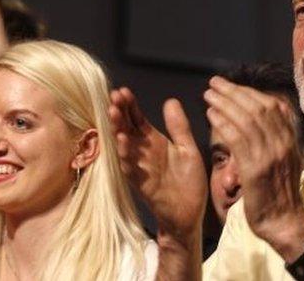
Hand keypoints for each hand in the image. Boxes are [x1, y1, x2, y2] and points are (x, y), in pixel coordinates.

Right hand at [110, 87, 206, 238]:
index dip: (130, 105)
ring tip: (113, 113)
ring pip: (124, 146)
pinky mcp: (142, 183)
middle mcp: (143, 152)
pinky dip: (126, 155)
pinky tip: (123, 141)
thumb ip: (179, 127)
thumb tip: (171, 100)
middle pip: (127, 128)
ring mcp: (140, 167)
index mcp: (154, 141)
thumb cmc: (188, 181)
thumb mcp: (187, 149)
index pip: (137, 119)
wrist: (189, 212)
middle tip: (114, 96)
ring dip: (118, 130)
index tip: (122, 90)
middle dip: (120, 113)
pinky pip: (130, 167)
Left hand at [204, 76, 303, 256]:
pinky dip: (224, 124)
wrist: (285, 222)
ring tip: (208, 96)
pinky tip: (211, 116)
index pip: (271, 105)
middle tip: (214, 83)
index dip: (249, 92)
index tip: (231, 85)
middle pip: (257, 107)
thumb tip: (264, 118)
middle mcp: (282, 142)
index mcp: (290, 138)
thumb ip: (276, 138)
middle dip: (234, 92)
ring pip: (246, 119)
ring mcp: (270, 155)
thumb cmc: (279, 193)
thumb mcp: (284, 159)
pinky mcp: (256, 169)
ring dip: (225, 103)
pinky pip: (238, 139)